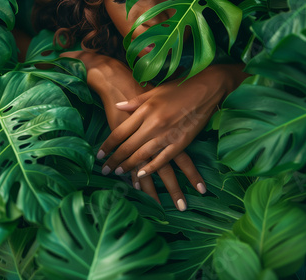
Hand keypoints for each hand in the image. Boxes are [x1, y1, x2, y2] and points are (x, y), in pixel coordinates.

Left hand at [97, 63, 247, 180]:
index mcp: (145, 110)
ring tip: (118, 172)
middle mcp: (153, 123)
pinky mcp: (181, 142)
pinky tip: (142, 175)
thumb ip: (135, 101)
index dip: (107, 146)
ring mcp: (167, 134)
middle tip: (105, 169)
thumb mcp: (154, 91)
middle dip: (114, 160)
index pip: (119, 132)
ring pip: (142, 155)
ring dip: (129, 166)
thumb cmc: (179, 87)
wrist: (206, 87)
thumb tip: (118, 106)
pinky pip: (163, 159)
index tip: (99, 155)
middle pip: (128, 146)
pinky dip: (151, 168)